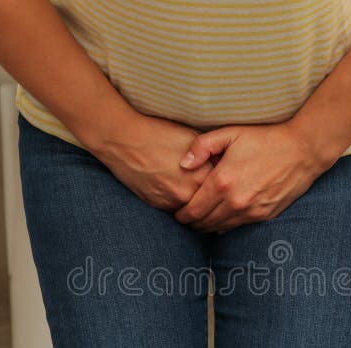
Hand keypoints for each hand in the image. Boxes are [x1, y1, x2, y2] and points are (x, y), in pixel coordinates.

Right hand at [85, 113, 214, 212]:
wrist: (124, 140)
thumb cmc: (158, 133)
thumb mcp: (192, 137)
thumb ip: (210, 154)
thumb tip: (225, 166)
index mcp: (202, 172)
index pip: (223, 186)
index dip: (224, 182)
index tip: (226, 181)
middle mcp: (190, 191)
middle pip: (211, 202)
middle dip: (214, 198)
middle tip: (216, 194)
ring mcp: (173, 201)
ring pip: (195, 210)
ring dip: (197, 205)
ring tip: (198, 196)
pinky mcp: (159, 206)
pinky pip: (177, 211)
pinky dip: (181, 206)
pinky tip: (178, 193)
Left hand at [173, 122, 334, 232]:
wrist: (302, 151)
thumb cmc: (265, 139)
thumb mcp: (231, 133)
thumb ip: (201, 146)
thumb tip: (183, 164)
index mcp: (222, 182)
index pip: (192, 210)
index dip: (180, 214)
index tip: (176, 212)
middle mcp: (235, 202)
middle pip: (203, 223)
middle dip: (191, 222)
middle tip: (185, 217)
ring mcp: (250, 212)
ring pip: (219, 229)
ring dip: (207, 226)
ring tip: (200, 219)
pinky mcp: (263, 216)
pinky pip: (236, 228)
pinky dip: (225, 225)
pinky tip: (221, 217)